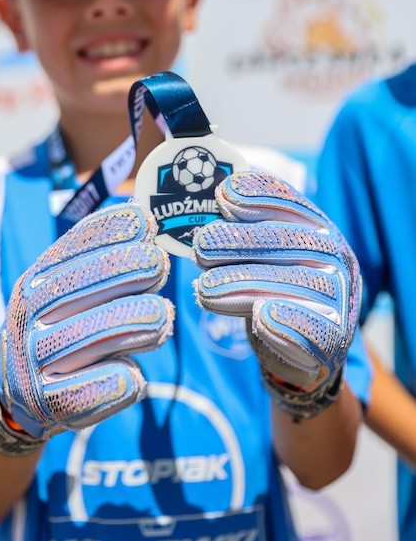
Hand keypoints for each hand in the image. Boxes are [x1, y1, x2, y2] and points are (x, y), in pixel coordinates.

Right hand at [0, 203, 172, 453]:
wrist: (19, 396)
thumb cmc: (61, 328)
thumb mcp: (65, 288)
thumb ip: (97, 259)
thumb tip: (143, 215)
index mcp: (35, 282)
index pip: (71, 249)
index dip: (110, 232)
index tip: (146, 222)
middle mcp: (29, 316)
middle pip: (80, 286)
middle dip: (126, 268)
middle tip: (160, 264)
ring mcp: (35, 360)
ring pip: (90, 335)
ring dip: (133, 321)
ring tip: (163, 316)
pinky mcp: (50, 403)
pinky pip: (88, 391)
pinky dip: (117, 381)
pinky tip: (136, 375)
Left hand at [192, 170, 360, 419]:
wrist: (307, 346)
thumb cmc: (275, 287)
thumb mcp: (260, 254)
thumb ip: (242, 228)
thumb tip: (211, 199)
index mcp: (317, 228)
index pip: (290, 203)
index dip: (258, 196)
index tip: (224, 195)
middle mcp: (335, 256)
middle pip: (289, 242)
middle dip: (241, 241)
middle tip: (200, 248)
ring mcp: (340, 296)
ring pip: (296, 284)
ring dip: (246, 283)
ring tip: (205, 288)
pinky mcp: (334, 337)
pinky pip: (313, 328)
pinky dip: (286, 321)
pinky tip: (261, 316)